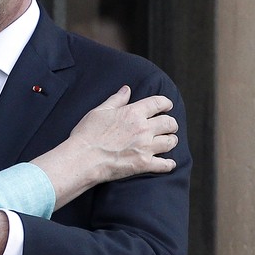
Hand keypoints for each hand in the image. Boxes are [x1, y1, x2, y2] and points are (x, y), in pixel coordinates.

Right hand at [31, 85, 178, 208]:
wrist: (83, 158)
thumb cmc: (87, 134)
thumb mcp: (99, 112)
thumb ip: (116, 100)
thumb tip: (127, 89)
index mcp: (133, 113)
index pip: (158, 103)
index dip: (166, 103)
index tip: (167, 106)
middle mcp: (143, 129)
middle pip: (169, 123)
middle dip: (171, 123)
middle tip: (169, 125)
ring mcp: (145, 147)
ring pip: (170, 142)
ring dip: (171, 140)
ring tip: (168, 141)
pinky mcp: (144, 164)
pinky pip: (165, 164)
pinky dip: (169, 164)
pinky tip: (168, 163)